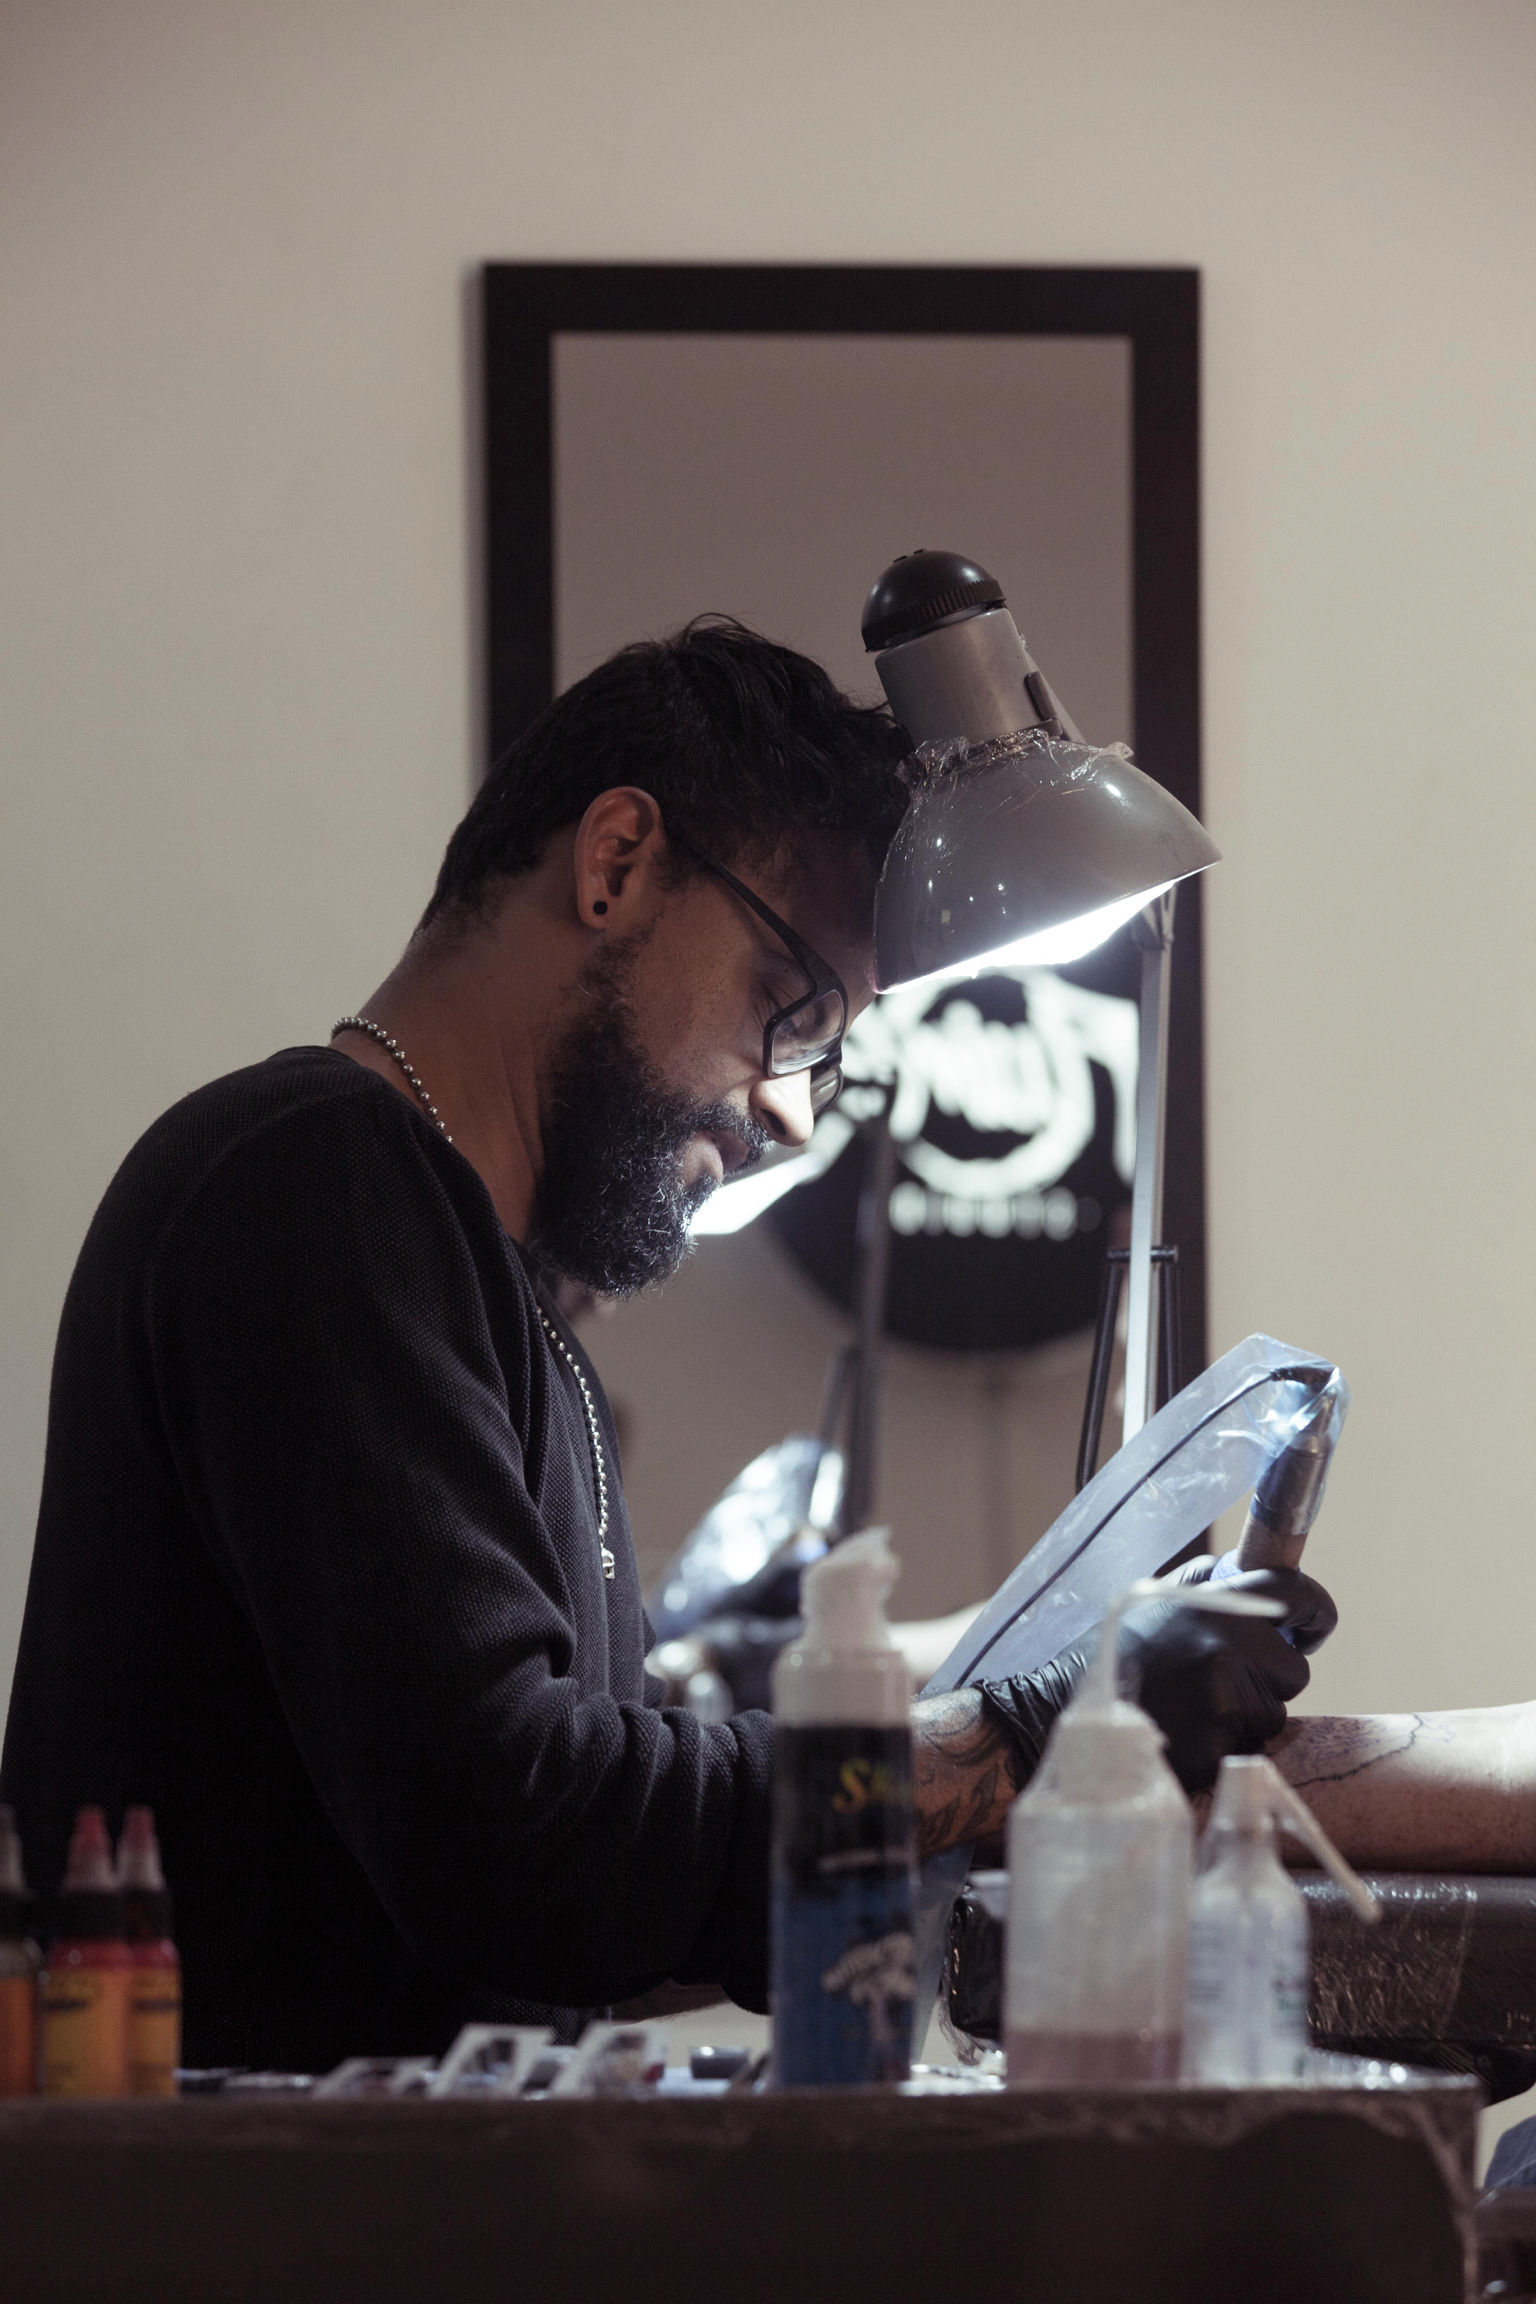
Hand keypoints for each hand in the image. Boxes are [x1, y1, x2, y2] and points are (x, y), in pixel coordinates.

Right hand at [977, 1567, 1339, 1798]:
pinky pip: (1248, 1748)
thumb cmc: (1120, 1652)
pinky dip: (1226, 1746)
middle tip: (1219, 1682)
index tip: (1312, 1627)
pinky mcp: (1215, 1746)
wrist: (1066, 1711)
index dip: (1315, 1613)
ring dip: (1246, 1717)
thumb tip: (1258, 1574)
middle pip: (1294, 1670)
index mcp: (1213, 1602)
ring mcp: (1220, 1699)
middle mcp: (1222, 1645)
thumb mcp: (1158, 1598)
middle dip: (1268, 1680)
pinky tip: (1189, 1734)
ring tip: (1195, 1708)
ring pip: (1274, 1715)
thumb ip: (1210, 1585)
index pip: (1295, 1593)